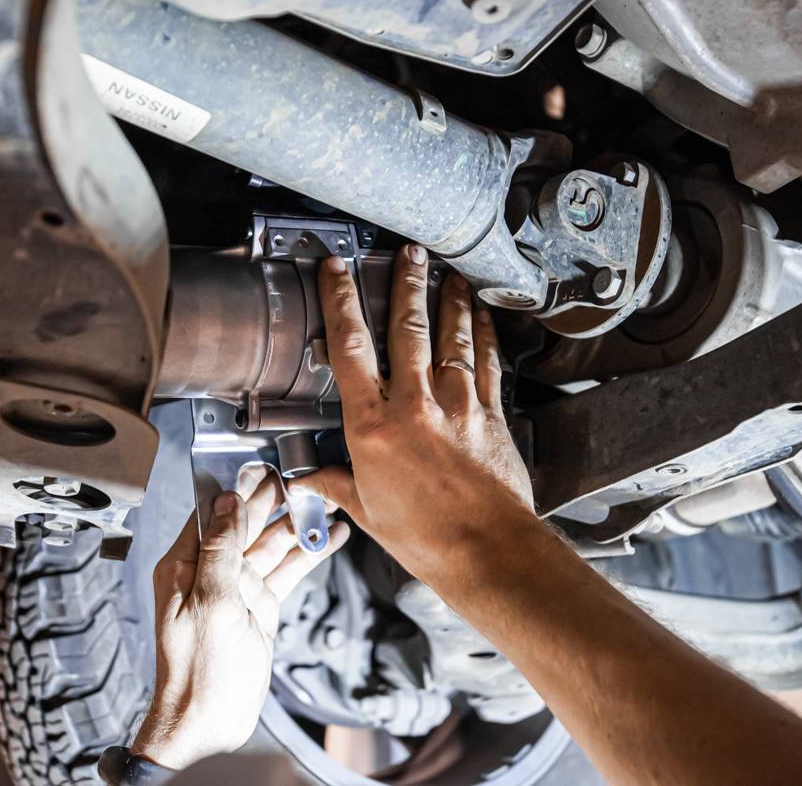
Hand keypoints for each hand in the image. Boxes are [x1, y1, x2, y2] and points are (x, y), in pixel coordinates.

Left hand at [131, 469, 348, 769]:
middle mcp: (210, 573)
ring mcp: (237, 590)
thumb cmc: (198, 672)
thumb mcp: (210, 603)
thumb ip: (220, 549)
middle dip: (274, 501)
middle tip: (300, 476)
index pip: (213, 514)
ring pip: (271, 546)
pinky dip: (307, 555)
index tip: (263, 466)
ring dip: (297, 525)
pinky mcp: (259, 607)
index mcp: (184, 566)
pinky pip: (286, 572)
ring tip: (324, 502)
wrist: (208, 721)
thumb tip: (225, 502)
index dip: (239, 489)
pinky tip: (328, 538)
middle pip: (246, 524)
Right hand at [290, 245, 533, 586]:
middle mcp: (415, 405)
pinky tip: (481, 315)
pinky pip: (486, 361)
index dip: (340, 302)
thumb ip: (338, 484)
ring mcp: (457, 405)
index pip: (350, 348)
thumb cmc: (427, 538)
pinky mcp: (490, 415)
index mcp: (373, 426)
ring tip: (446, 272)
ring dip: (448, 300)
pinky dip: (484, 333)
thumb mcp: (368, 511)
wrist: (487, 550)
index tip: (335, 272)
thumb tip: (310, 479)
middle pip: (406, 328)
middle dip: (405, 284)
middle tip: (405, 252)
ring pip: (451, 336)